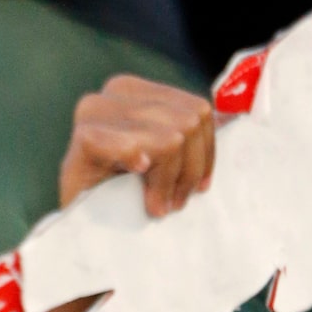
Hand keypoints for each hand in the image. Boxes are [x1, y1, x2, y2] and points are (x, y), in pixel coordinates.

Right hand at [59, 75, 214, 216]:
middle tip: (173, 203)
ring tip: (156, 204)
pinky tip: (135, 175)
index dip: (205, 154)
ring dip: (167, 181)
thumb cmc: (123, 191)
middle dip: (188, 171)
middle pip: (188, 124)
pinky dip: (137, 161)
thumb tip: (233, 119)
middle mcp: (117, 91)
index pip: (199, 112)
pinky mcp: (83, 136)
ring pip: (169, 137)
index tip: (197, 188)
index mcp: (140, 91)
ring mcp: (96, 111)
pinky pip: (130, 144)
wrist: (79, 221)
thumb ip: (189, 138)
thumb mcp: (162, 159)